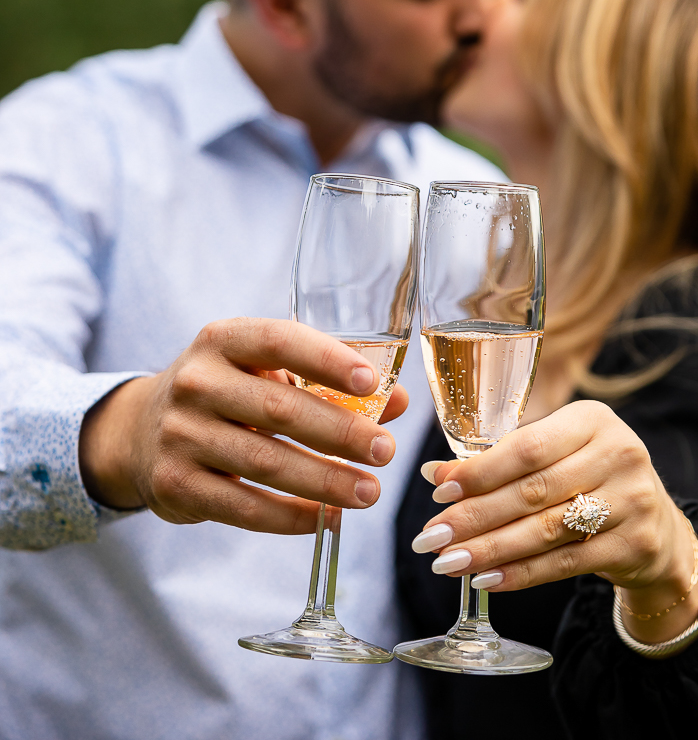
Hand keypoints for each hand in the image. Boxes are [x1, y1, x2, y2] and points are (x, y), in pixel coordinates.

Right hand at [79, 317, 407, 534]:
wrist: (141, 432)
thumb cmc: (226, 393)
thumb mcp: (264, 372)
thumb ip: (327, 382)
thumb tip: (396, 401)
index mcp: (223, 339)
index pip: (279, 340)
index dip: (327, 359)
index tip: (371, 381)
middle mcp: (196, 381)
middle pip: (279, 408)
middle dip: (340, 433)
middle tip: (386, 452)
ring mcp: (180, 434)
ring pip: (265, 462)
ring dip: (324, 481)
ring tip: (368, 492)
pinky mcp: (175, 484)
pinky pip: (243, 506)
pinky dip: (290, 517)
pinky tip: (326, 519)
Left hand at [413, 400, 697, 642]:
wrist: (657, 524)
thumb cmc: (591, 476)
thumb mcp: (558, 452)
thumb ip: (503, 459)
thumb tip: (435, 474)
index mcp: (593, 419)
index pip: (528, 448)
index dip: (480, 472)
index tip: (439, 491)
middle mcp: (618, 453)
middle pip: (533, 492)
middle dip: (475, 517)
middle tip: (431, 536)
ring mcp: (632, 500)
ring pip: (546, 530)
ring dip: (491, 549)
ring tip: (449, 562)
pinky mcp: (636, 544)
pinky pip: (566, 563)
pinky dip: (521, 573)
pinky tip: (486, 579)